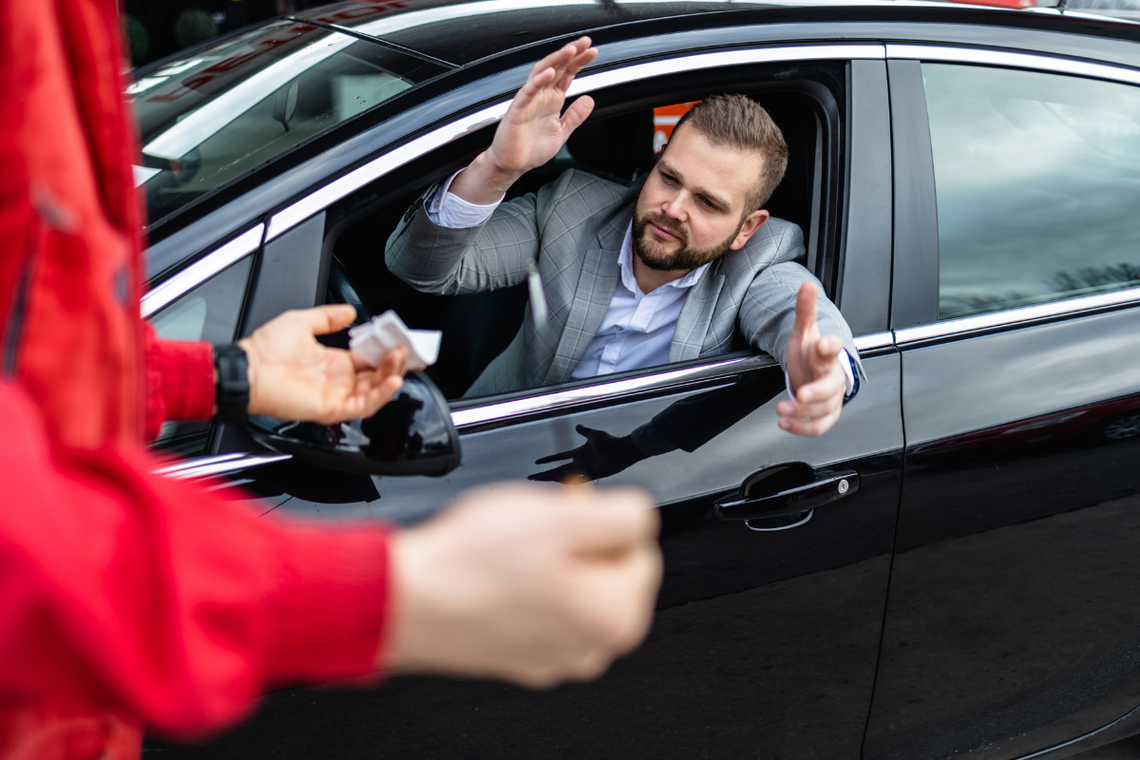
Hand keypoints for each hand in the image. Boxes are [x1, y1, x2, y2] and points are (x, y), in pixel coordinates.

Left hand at [239, 305, 407, 423]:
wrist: (248, 370)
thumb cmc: (265, 350)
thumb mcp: (302, 322)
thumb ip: (328, 317)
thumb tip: (349, 311)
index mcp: (333, 362)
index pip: (369, 359)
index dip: (386, 350)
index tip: (400, 339)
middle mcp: (338, 380)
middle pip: (377, 374)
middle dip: (396, 362)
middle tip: (408, 349)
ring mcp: (336, 395)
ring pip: (375, 390)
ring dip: (391, 375)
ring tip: (401, 359)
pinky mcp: (332, 408)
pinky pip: (364, 405)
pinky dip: (381, 395)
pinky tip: (392, 380)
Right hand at [386, 482, 661, 687]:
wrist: (406, 600)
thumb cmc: (473, 564)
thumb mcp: (563, 514)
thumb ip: (624, 513)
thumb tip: (640, 518)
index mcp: (615, 617)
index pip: (639, 549)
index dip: (600, 518)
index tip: (567, 510)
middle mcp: (591, 648)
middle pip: (606, 572)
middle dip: (576, 543)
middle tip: (534, 529)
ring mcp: (554, 656)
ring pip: (571, 589)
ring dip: (549, 564)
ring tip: (508, 551)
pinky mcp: (519, 656)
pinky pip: (539, 609)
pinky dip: (523, 588)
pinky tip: (494, 574)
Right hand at [449, 37, 596, 203]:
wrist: (512, 166)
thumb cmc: (531, 149)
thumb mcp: (561, 132)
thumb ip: (575, 116)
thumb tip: (590, 99)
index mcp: (552, 100)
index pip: (567, 74)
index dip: (579, 62)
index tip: (593, 51)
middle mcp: (540, 96)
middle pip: (556, 68)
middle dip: (570, 53)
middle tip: (585, 42)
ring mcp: (528, 101)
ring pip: (541, 74)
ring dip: (556, 61)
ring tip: (570, 50)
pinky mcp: (517, 111)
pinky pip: (527, 92)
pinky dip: (537, 82)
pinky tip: (549, 74)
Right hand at [530, 425, 647, 482]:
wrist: (622, 450)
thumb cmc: (610, 441)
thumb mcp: (594, 434)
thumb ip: (585, 431)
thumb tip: (577, 426)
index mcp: (578, 452)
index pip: (559, 457)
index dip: (548, 459)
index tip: (536, 462)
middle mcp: (579, 462)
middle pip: (557, 469)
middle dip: (544, 473)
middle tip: (531, 477)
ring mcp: (584, 469)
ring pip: (563, 475)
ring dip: (550, 478)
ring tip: (538, 480)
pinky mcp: (592, 475)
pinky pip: (576, 480)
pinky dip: (566, 482)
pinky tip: (556, 483)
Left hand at [778, 282, 846, 436]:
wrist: (819, 372)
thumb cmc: (813, 353)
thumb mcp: (805, 331)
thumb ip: (805, 310)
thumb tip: (807, 285)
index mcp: (829, 354)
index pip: (834, 348)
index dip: (830, 346)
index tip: (823, 344)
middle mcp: (833, 377)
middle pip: (832, 387)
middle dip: (817, 392)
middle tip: (802, 394)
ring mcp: (830, 398)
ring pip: (824, 410)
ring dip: (803, 413)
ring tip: (782, 410)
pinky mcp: (824, 414)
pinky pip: (818, 426)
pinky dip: (802, 428)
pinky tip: (784, 424)